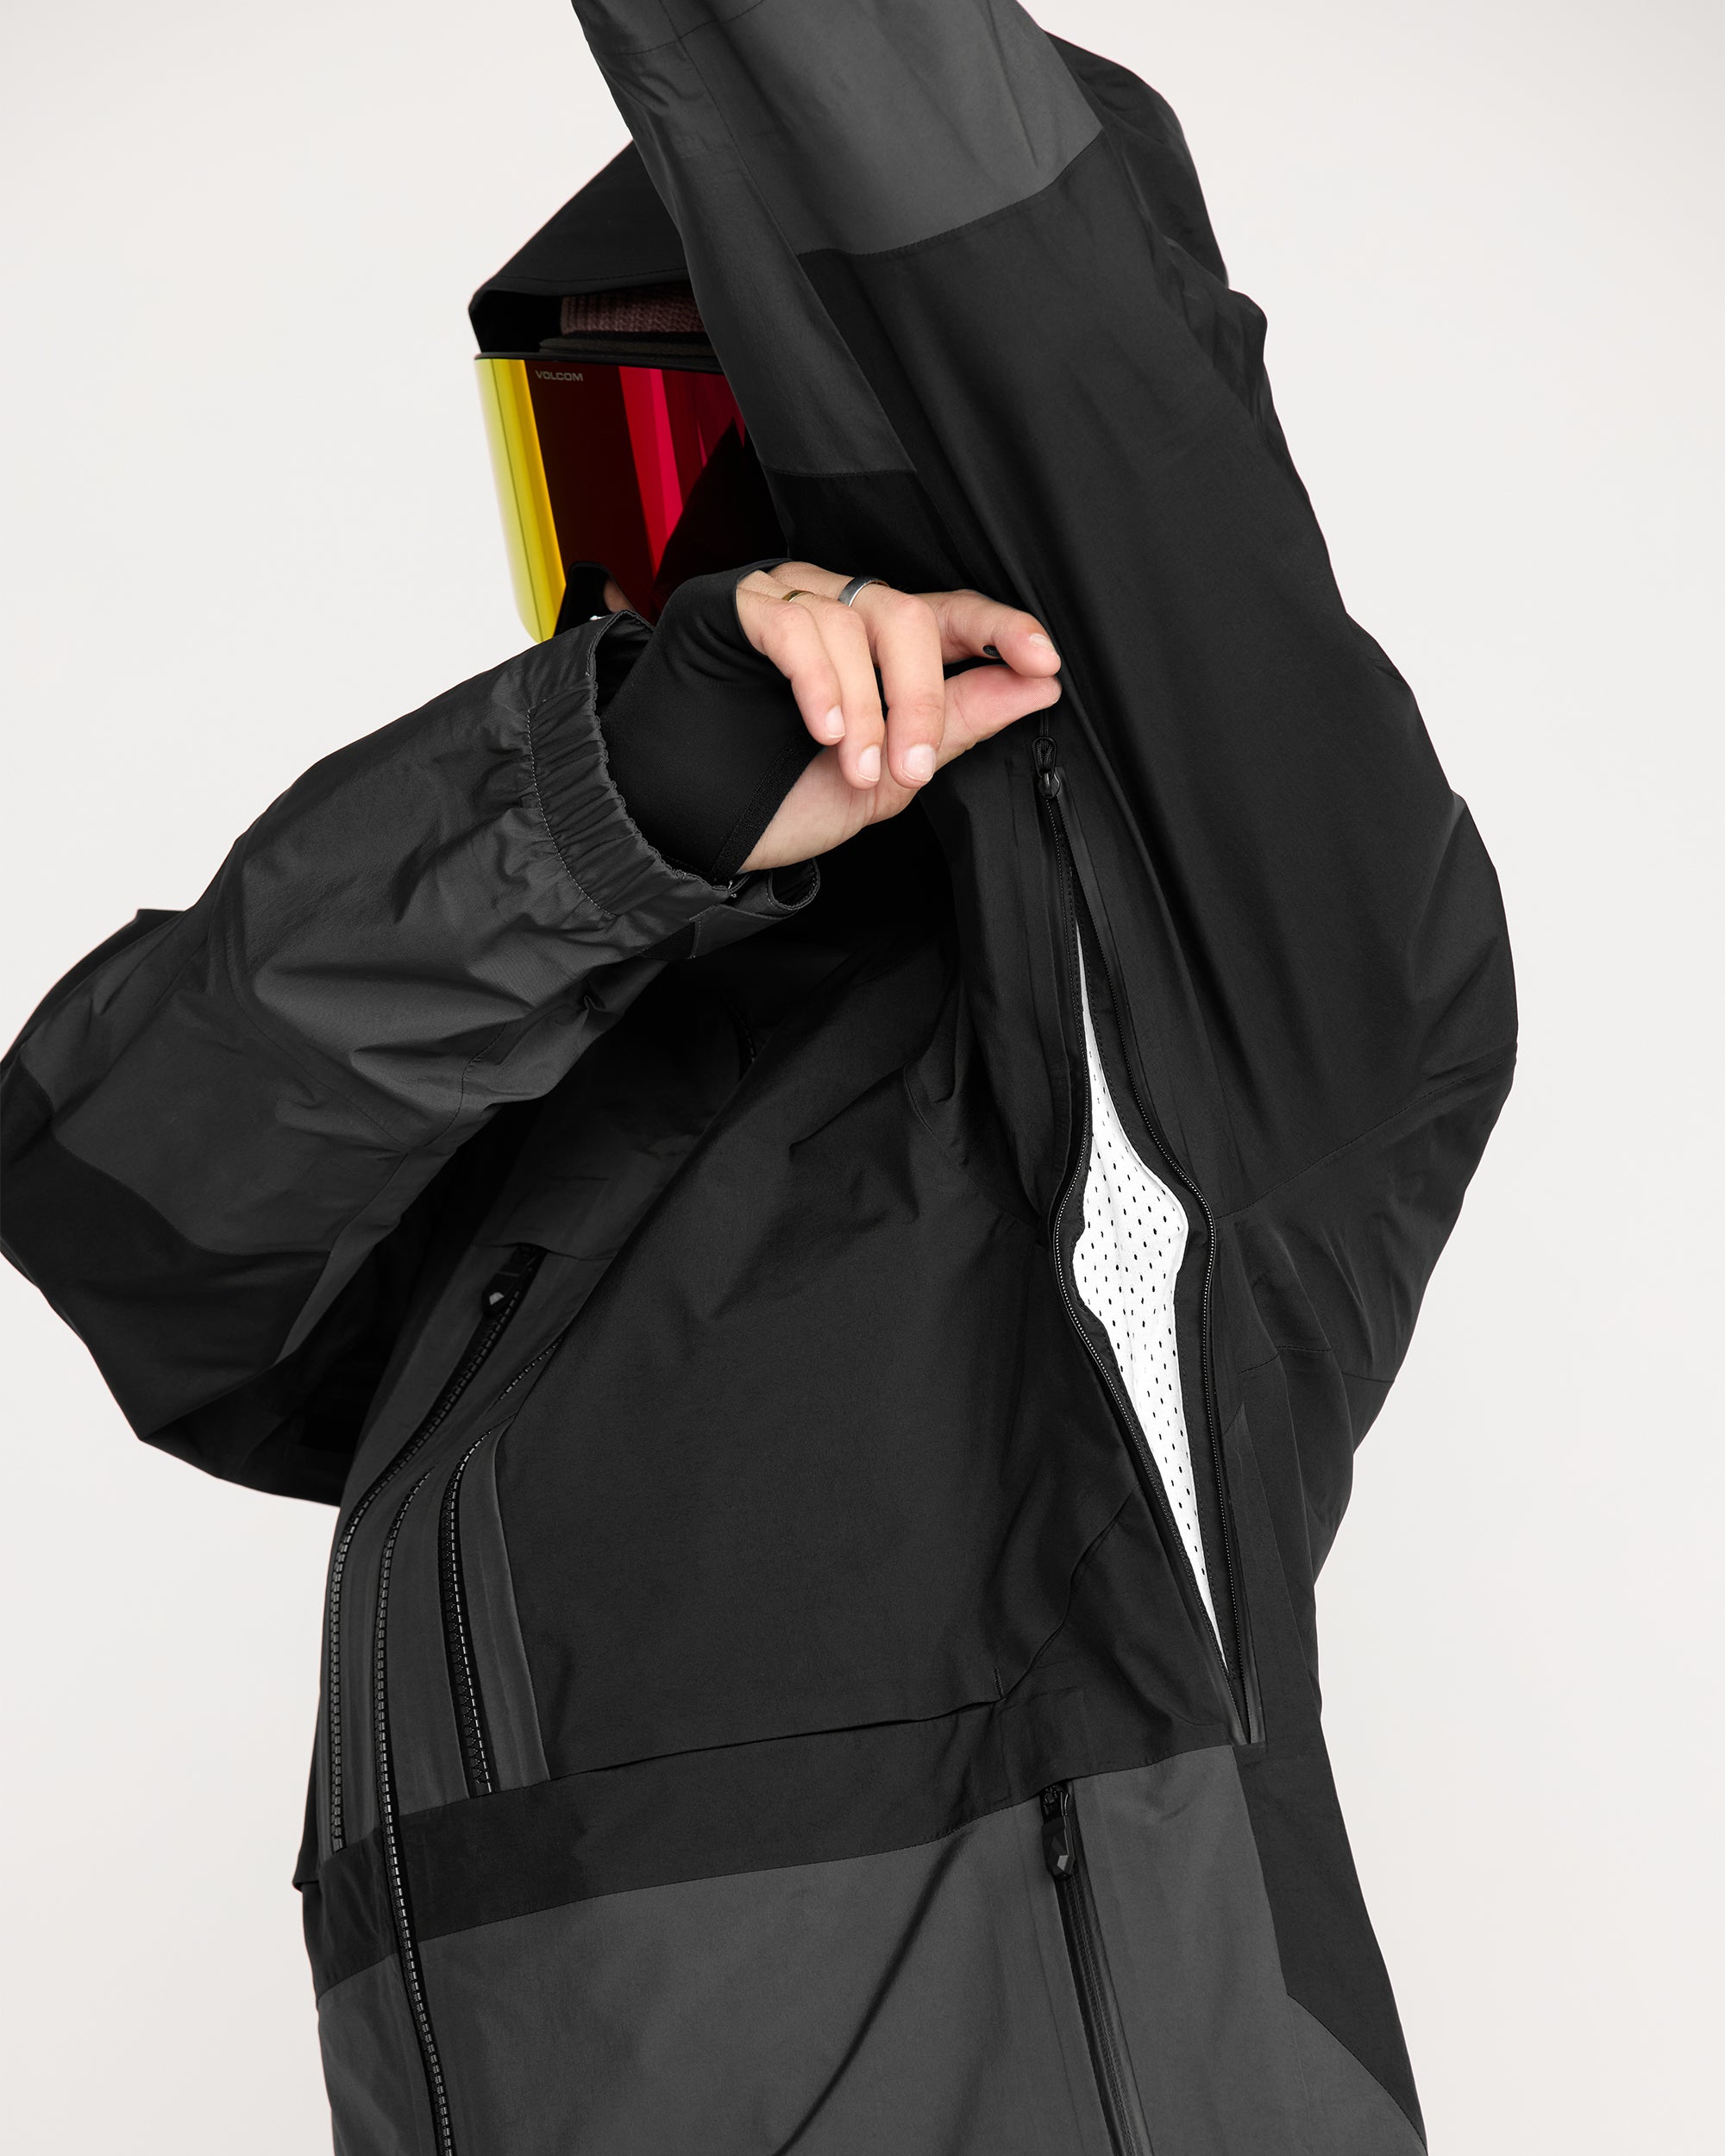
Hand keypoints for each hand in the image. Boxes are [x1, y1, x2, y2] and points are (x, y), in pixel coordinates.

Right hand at [733, 563, 1061, 870]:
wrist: (689, 830)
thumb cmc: (781, 800)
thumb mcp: (887, 778)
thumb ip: (958, 726)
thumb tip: (1039, 685)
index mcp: (879, 648)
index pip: (952, 615)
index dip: (1000, 629)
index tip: (1042, 661)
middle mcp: (836, 610)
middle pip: (906, 614)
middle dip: (921, 698)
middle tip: (910, 767)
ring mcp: (783, 603)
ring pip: (851, 620)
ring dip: (864, 707)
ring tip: (850, 766)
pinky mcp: (733, 608)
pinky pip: (793, 623)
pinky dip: (819, 680)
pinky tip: (823, 728)